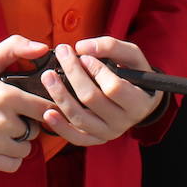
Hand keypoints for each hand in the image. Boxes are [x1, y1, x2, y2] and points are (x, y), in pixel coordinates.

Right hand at [0, 34, 57, 172]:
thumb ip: (17, 47)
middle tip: (17, 117)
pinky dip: (11, 158)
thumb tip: (43, 48)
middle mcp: (2, 120)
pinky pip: (13, 165)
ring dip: (21, 142)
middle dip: (30, 124)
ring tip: (9, 131)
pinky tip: (2, 145)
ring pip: (25, 149)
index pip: (45, 109)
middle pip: (35, 130)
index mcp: (7, 96)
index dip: (46, 108)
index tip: (38, 107)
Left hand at [36, 39, 163, 144]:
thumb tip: (82, 48)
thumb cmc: (135, 73)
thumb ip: (111, 47)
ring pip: (80, 119)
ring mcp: (108, 133)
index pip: (114, 88)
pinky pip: (76, 138)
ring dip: (60, 96)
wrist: (139, 98)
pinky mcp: (95, 139)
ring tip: (48, 76)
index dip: (97, 71)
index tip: (84, 56)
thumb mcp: (132, 56)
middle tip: (62, 53)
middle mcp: (124, 121)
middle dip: (74, 74)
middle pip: (92, 100)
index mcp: (138, 102)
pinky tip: (48, 113)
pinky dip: (60, 127)